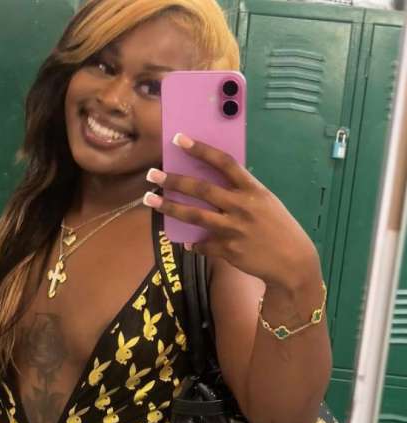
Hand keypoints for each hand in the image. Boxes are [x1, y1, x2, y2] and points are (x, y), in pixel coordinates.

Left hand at [144, 133, 319, 290]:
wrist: (292, 261)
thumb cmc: (278, 228)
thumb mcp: (266, 203)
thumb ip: (242, 193)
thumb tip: (214, 186)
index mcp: (253, 190)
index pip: (224, 163)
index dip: (201, 149)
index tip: (179, 140)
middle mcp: (241, 206)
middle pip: (201, 189)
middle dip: (174, 180)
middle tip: (153, 174)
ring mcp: (233, 229)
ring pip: (194, 215)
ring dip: (170, 207)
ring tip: (151, 200)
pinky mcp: (228, 250)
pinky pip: (202, 245)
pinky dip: (193, 244)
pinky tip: (187, 242)